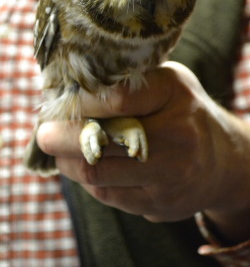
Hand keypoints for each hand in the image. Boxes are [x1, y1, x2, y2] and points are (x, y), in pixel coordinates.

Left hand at [37, 61, 249, 243]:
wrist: (221, 159)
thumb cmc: (184, 111)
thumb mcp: (166, 82)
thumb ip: (130, 83)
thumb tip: (75, 89)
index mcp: (175, 95)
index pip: (118, 100)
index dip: (81, 102)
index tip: (60, 101)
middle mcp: (177, 137)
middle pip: (103, 145)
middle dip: (62, 140)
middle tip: (44, 134)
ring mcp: (170, 177)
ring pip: (99, 176)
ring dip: (69, 163)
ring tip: (59, 150)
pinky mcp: (160, 205)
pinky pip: (108, 196)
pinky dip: (88, 180)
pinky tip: (83, 166)